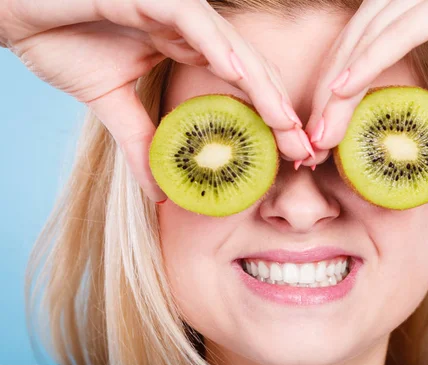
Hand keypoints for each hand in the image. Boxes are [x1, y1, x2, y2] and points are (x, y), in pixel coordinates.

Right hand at [0, 0, 313, 201]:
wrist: (14, 16)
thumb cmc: (61, 42)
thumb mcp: (112, 103)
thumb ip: (142, 140)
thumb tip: (159, 190)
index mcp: (185, 47)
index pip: (241, 85)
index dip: (269, 118)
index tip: (290, 155)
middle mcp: (189, 28)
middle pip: (249, 70)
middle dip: (279, 110)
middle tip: (306, 149)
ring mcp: (172, 10)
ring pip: (232, 46)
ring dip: (262, 86)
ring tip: (286, 123)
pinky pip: (192, 19)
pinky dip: (216, 46)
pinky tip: (239, 75)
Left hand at [304, 0, 427, 181]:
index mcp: (400, 15)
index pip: (353, 59)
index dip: (331, 101)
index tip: (320, 142)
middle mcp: (398, 2)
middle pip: (346, 56)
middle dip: (324, 106)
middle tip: (308, 151)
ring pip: (361, 48)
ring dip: (336, 96)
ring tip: (321, 138)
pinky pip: (394, 35)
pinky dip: (366, 62)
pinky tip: (342, 91)